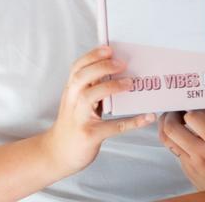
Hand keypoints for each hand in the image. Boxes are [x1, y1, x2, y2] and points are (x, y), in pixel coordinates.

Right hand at [42, 46, 154, 175]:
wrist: (56, 154)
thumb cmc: (73, 124)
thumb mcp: (77, 103)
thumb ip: (92, 88)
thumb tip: (120, 70)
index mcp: (71, 91)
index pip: (77, 68)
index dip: (92, 56)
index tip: (109, 48)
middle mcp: (72, 102)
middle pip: (81, 78)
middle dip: (101, 67)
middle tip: (122, 63)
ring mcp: (79, 119)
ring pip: (90, 96)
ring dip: (111, 87)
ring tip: (131, 82)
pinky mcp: (89, 135)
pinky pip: (112, 127)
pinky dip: (132, 122)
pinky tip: (148, 117)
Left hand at [159, 105, 204, 190]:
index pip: (193, 118)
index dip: (194, 109)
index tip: (203, 109)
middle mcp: (202, 153)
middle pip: (172, 128)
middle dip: (172, 114)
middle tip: (180, 111)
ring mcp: (192, 163)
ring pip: (167, 140)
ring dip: (167, 126)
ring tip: (176, 121)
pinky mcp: (186, 170)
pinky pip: (173, 151)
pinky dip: (174, 140)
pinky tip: (184, 137)